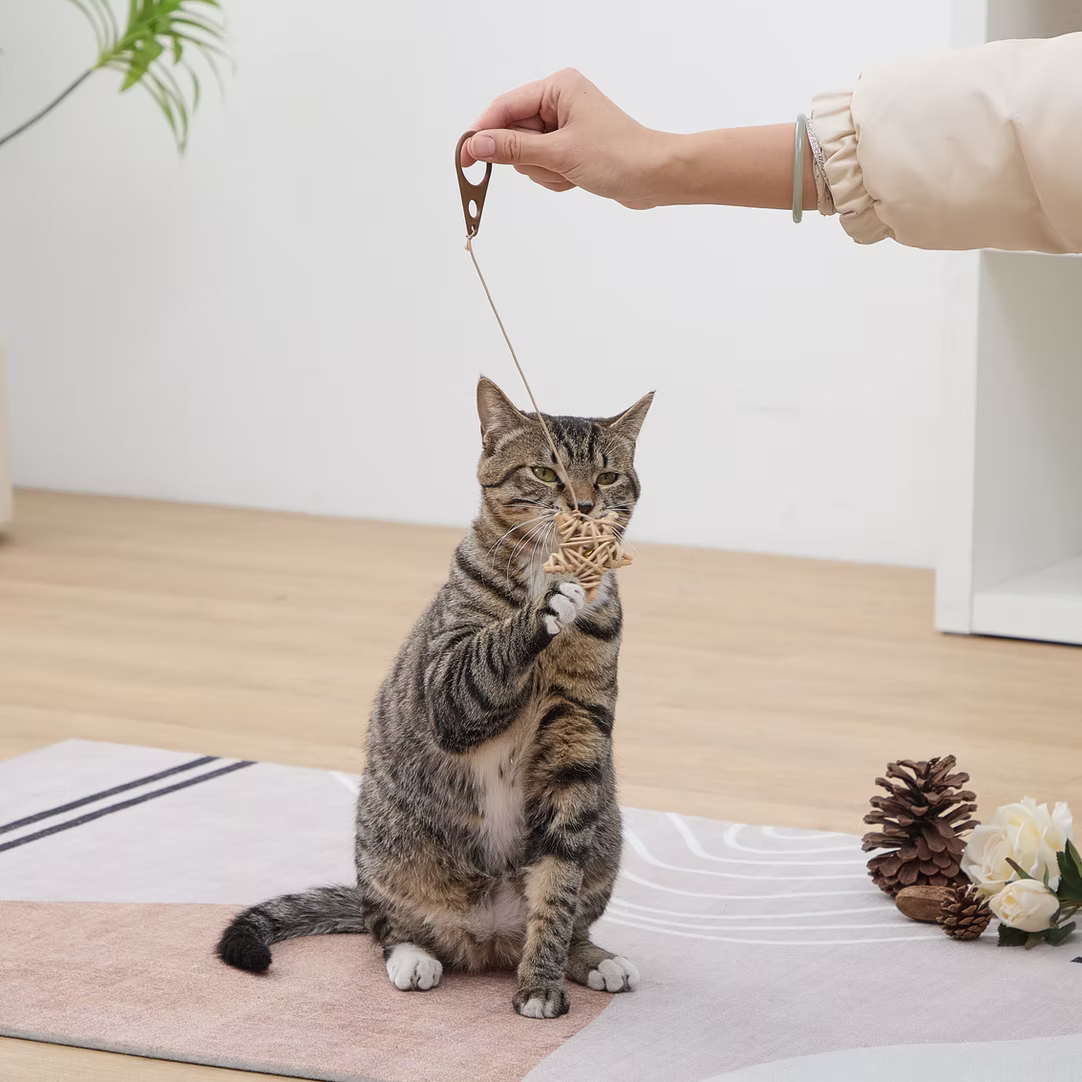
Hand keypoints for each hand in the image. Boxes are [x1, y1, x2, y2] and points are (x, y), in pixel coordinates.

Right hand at [462, 68, 671, 209]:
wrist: (654, 177)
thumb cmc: (619, 156)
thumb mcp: (559, 153)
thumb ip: (513, 149)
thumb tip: (476, 145)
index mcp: (557, 87)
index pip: (504, 108)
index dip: (482, 133)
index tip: (464, 158)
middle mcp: (559, 101)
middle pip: (514, 134)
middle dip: (530, 159)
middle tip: (554, 165)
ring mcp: (564, 125)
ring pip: (527, 155)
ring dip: (545, 172)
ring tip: (571, 171)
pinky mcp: (569, 147)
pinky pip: (543, 166)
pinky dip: (554, 177)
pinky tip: (576, 177)